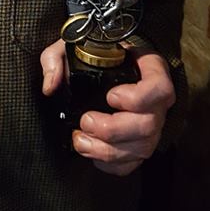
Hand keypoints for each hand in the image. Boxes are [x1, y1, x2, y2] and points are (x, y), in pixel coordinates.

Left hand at [40, 41, 174, 175]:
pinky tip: (92, 152)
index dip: (138, 98)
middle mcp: (156, 102)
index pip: (159, 88)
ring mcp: (152, 126)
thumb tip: (50, 86)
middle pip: (148, 125)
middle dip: (113, 129)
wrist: (103, 69)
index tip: (111, 96)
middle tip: (86, 121)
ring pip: (141, 148)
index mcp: (149, 71)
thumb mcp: (74, 47)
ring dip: (107, 150)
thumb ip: (55, 59)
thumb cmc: (95, 56)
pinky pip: (132, 163)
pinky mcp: (140, 146)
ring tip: (81, 140)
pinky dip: (110, 163)